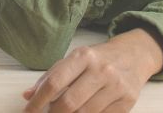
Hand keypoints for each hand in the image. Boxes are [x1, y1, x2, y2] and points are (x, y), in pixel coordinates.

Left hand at [21, 29, 162, 112]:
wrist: (134, 55)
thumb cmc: (98, 58)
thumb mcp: (74, 59)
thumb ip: (50, 76)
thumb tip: (27, 95)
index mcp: (83, 56)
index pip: (55, 82)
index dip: (38, 101)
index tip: (28, 111)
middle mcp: (101, 69)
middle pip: (69, 102)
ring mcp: (116, 86)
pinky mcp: (127, 101)